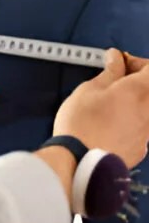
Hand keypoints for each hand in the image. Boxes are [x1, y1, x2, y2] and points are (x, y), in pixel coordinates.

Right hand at [53, 48, 148, 166]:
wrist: (80, 162)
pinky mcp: (141, 147)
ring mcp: (148, 131)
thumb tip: (116, 60)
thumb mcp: (89, 89)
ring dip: (134, 101)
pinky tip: (110, 124)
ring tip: (110, 104)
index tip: (119, 63)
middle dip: (137, 81)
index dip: (136, 62)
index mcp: (140, 90)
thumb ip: (109, 72)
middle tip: (116, 80)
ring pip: (147, 108)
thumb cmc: (81, 126)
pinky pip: (142, 126)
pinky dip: (131, 120)